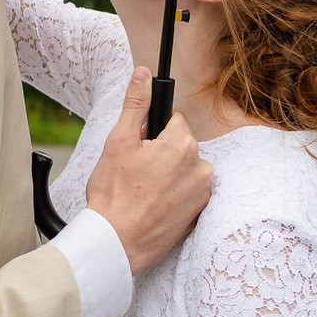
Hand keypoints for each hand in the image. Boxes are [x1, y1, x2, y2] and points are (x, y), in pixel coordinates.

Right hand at [85, 68, 212, 273]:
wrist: (115, 242)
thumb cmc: (113, 194)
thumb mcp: (119, 141)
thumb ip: (136, 105)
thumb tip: (143, 74)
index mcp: (183, 145)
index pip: (174, 120)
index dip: (152, 132)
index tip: (139, 148)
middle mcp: (201, 167)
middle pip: (180, 145)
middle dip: (160, 153)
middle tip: (136, 172)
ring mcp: (202, 192)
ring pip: (184, 169)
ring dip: (167, 175)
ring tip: (142, 191)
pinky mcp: (199, 213)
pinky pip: (187, 192)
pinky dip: (173, 195)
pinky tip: (153, 205)